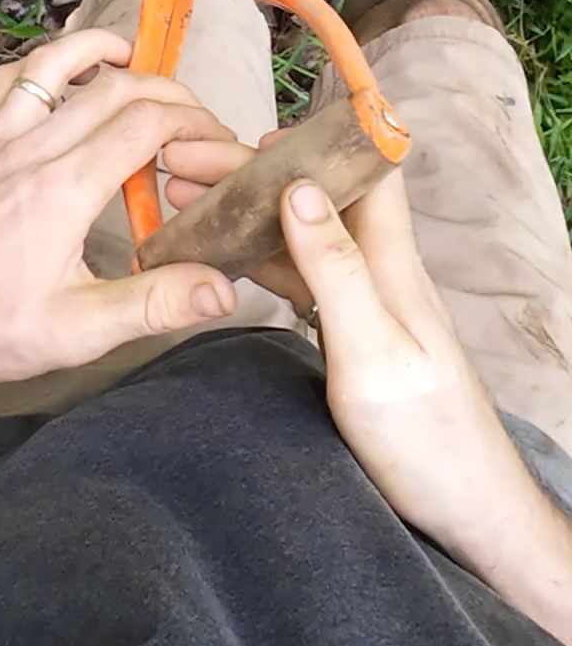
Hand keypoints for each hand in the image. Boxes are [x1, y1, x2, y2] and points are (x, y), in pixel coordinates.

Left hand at [0, 28, 239, 408]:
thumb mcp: (78, 332)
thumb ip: (154, 305)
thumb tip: (222, 290)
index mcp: (65, 189)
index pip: (147, 124)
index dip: (193, 121)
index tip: (216, 140)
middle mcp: (30, 150)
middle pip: (113, 88)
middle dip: (165, 89)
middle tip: (192, 114)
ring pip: (52, 64)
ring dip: (97, 51)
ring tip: (131, 58)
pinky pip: (5, 83)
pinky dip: (38, 65)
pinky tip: (54, 76)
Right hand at [164, 133, 550, 571]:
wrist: (466, 511)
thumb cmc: (427, 440)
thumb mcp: (372, 351)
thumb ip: (336, 270)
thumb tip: (302, 188)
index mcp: (392, 262)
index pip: (360, 170)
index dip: (309, 140)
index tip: (243, 133)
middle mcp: (381, 271)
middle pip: (314, 197)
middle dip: (249, 172)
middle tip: (178, 164)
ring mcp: (366, 303)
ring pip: (299, 235)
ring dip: (243, 211)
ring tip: (179, 200)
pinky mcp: (352, 336)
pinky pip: (298, 277)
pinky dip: (254, 258)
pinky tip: (218, 258)